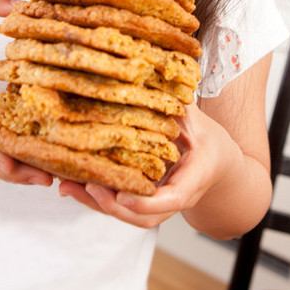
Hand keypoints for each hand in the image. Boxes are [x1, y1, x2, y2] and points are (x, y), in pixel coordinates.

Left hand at [57, 102, 237, 227]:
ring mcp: (160, 204)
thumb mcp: (200, 121)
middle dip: (112, 206)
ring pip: (129, 216)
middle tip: (86, 186)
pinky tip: (73, 184)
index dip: (146, 202)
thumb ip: (177, 104)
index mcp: (194, 179)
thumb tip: (156, 73)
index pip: (173, 198)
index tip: (122, 194)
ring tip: (68, 187)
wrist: (221, 168)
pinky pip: (122, 207)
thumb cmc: (212, 143)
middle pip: (144, 216)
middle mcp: (176, 198)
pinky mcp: (146, 202)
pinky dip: (98, 200)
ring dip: (97, 205)